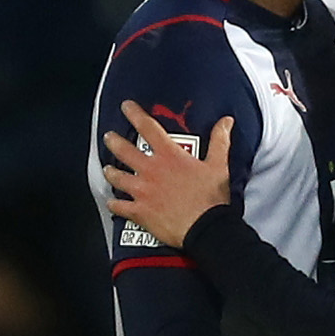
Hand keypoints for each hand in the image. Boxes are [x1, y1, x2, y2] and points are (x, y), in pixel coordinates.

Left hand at [102, 102, 232, 247]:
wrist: (206, 229)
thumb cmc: (212, 199)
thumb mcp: (219, 166)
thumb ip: (219, 141)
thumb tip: (226, 121)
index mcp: (169, 156)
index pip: (147, 127)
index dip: (134, 113)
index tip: (126, 106)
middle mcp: (150, 170)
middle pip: (124, 150)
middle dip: (113, 141)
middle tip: (109, 137)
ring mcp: (142, 191)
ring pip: (116, 177)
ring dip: (111, 172)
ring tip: (108, 169)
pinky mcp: (139, 211)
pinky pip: (119, 206)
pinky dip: (114, 204)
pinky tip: (112, 203)